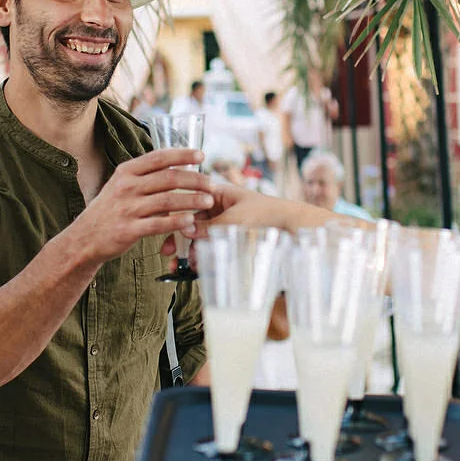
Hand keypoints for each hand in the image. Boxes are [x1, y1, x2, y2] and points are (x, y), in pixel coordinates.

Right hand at [69, 149, 211, 263]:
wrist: (85, 238)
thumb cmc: (110, 210)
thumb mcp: (122, 186)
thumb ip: (146, 178)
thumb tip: (180, 168)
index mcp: (126, 172)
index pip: (159, 157)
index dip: (182, 154)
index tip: (201, 155)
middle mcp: (126, 187)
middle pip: (168, 178)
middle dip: (194, 179)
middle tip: (212, 183)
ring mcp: (127, 208)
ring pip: (167, 200)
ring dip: (191, 200)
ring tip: (208, 201)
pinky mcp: (128, 229)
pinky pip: (158, 224)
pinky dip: (177, 222)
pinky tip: (191, 221)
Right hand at [159, 181, 281, 264]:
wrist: (295, 226)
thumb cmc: (267, 214)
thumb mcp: (233, 220)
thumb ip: (208, 227)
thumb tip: (184, 231)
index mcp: (218, 193)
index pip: (188, 202)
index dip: (174, 217)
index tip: (164, 232)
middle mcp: (220, 207)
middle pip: (191, 222)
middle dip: (179, 239)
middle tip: (169, 255)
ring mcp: (226, 223)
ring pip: (201, 237)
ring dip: (190, 250)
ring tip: (182, 266)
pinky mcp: (233, 238)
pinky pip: (213, 246)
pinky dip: (204, 255)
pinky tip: (197, 267)